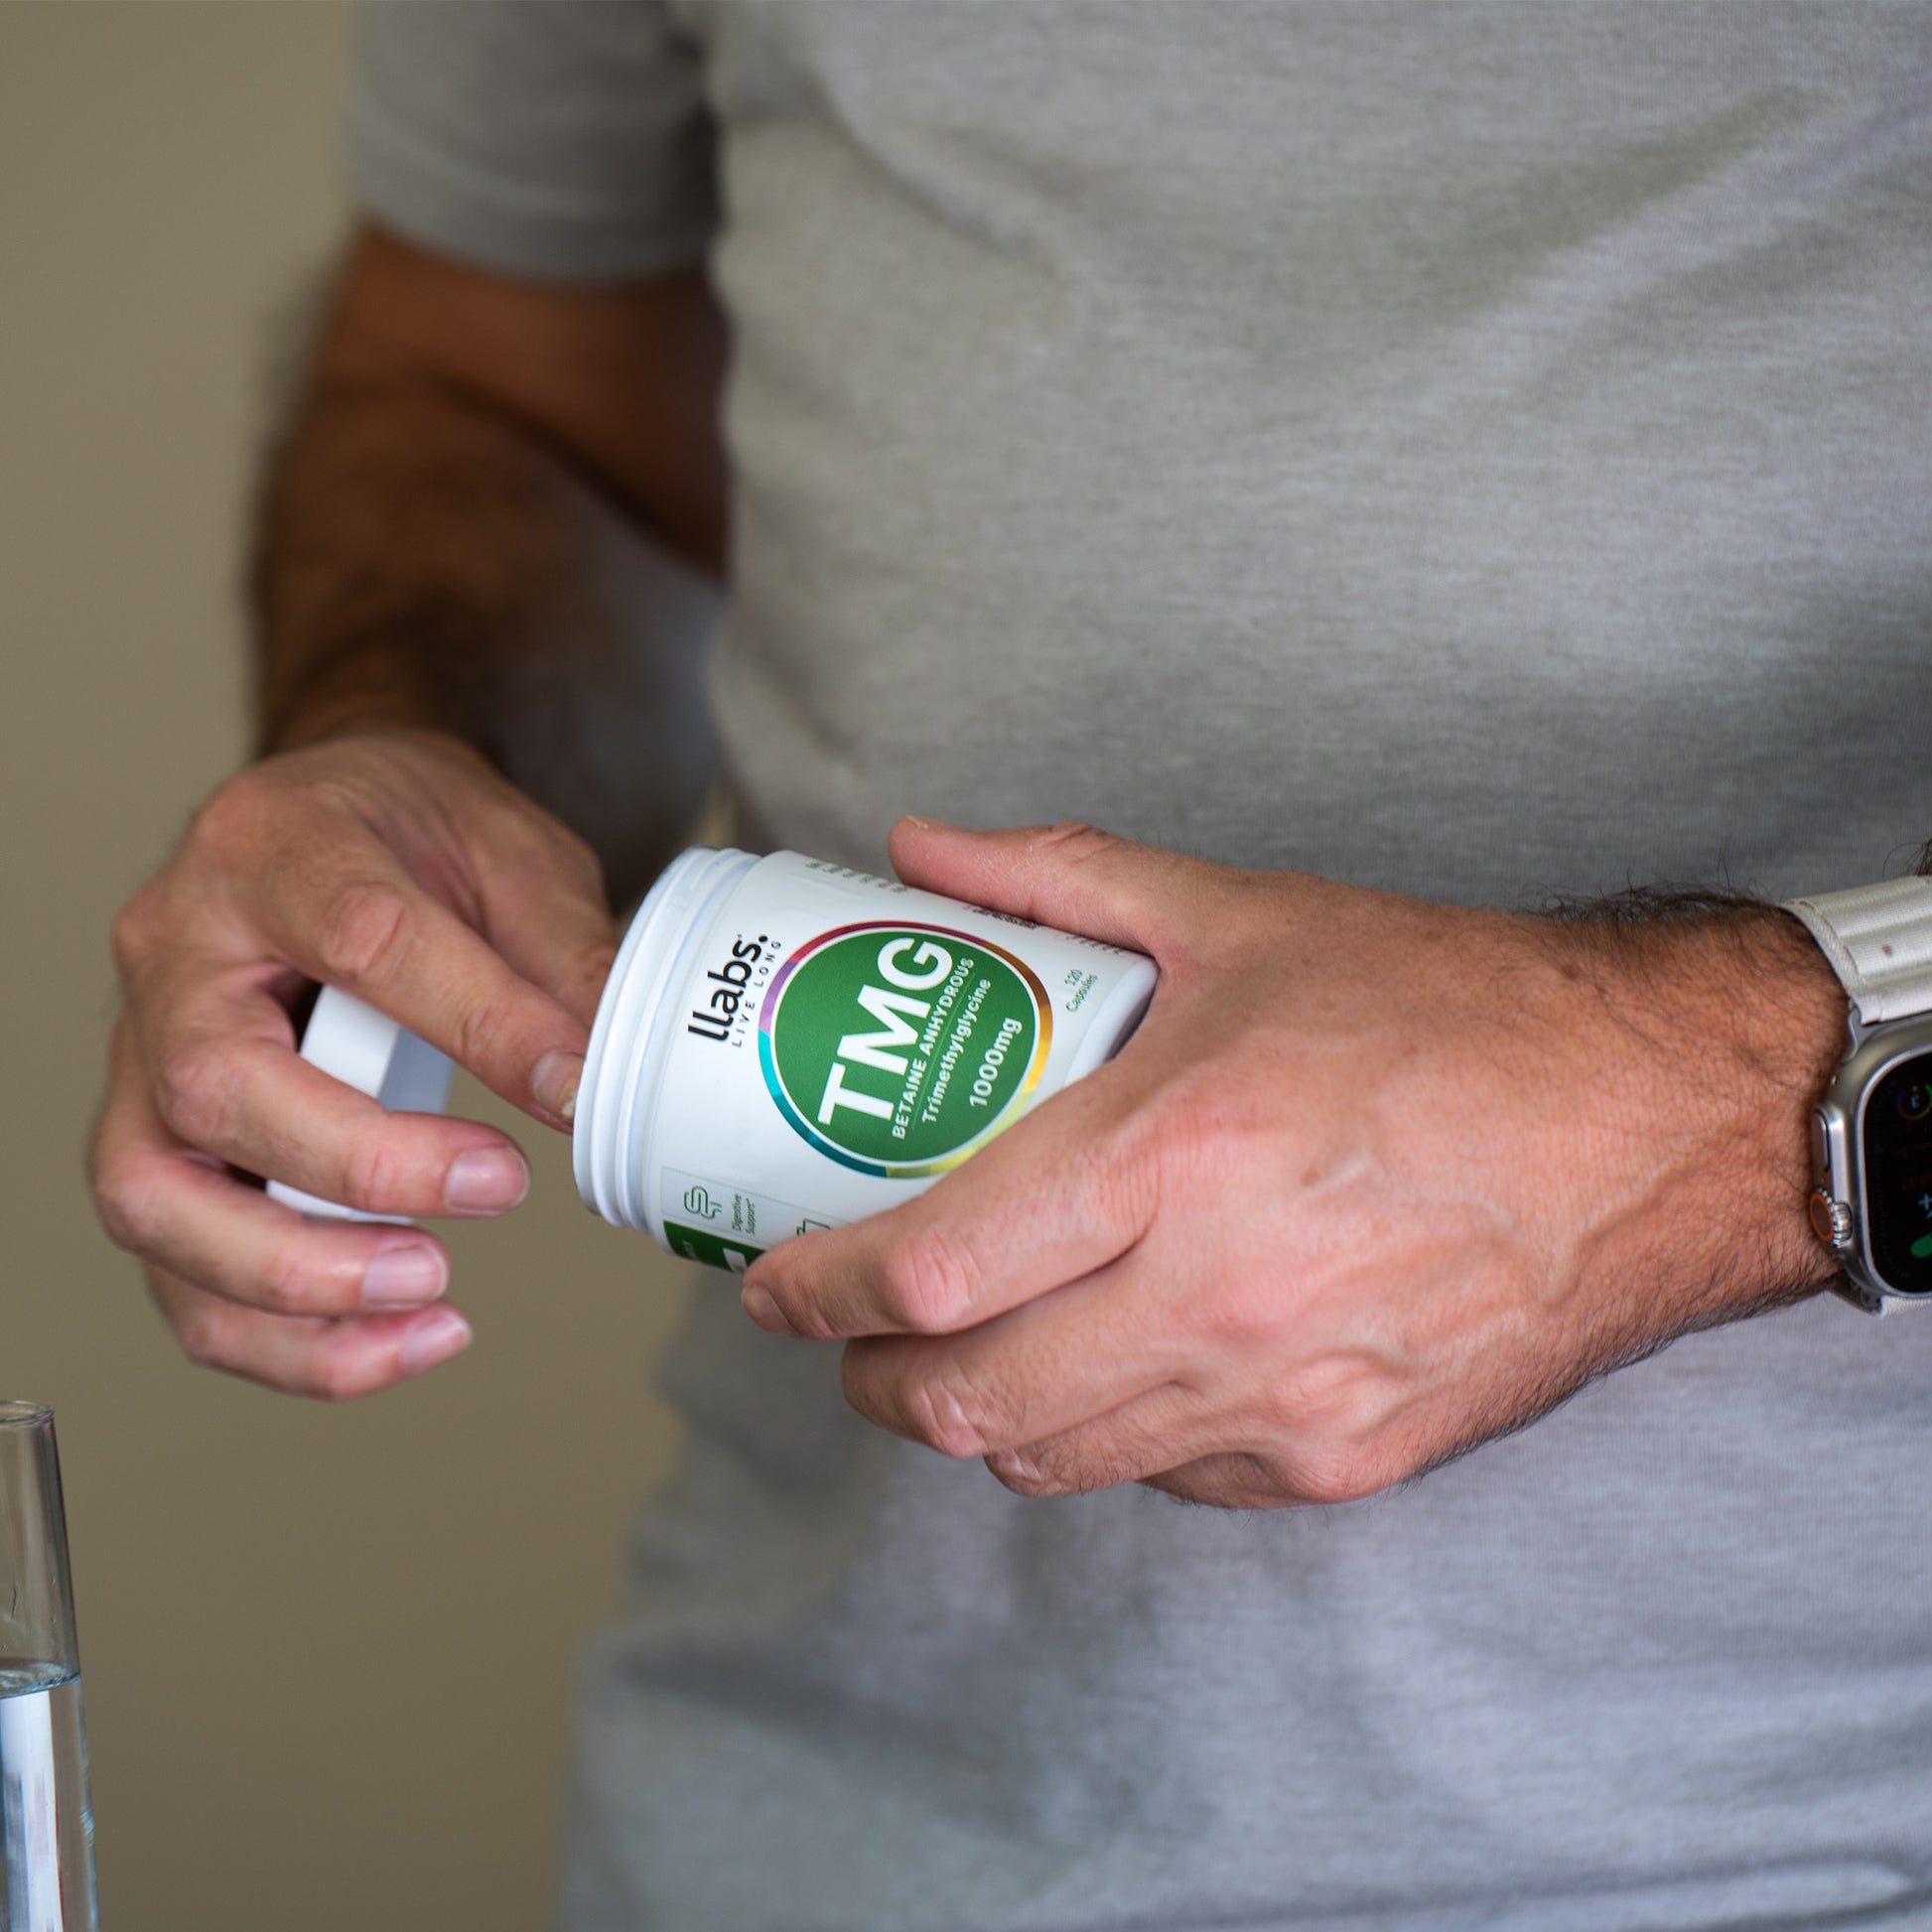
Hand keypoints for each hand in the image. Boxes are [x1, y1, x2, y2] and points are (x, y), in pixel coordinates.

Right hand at [92, 729, 615, 1398]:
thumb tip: (599, 1077)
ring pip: (157, 1199)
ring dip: (296, 1278)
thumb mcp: (508, 853)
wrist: (328, 822)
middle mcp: (176, 956)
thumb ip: (557, 958)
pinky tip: (388, 1344)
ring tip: (429, 1298)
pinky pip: (175, 1271)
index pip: (358, 939)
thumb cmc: (405, 833)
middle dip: (360, 1168)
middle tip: (495, 1189)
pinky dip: (277, 1336)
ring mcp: (141, 1058)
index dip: (471, 1023)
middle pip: (215, 1086)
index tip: (566, 1086)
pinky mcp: (153, 1144)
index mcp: (274, 850)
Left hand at [741, 821, 1845, 1506]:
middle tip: (844, 1331)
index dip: (814, 1293)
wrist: (1654, 1122)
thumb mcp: (1245, 917)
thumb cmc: (1451, 1011)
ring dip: (972, 1421)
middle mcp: (1222, 1298)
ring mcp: (1287, 1398)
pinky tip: (1109, 1370)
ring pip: (1059, 1462)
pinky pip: (1172, 1478)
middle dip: (870, 1380)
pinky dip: (1105, 1437)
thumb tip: (924, 850)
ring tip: (949, 1358)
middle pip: (968, 1403)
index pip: (931, 1270)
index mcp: (1177, 1154)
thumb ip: (1062, 877)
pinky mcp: (1347, 1459)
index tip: (770, 1281)